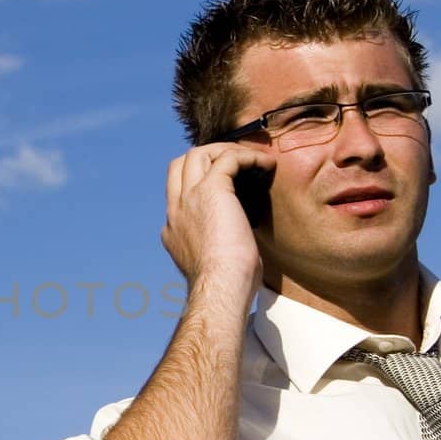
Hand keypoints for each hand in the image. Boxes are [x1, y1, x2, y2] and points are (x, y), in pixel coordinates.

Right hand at [162, 143, 276, 286]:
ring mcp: (189, 198)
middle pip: (181, 164)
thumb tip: (236, 241)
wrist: (221, 287)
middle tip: (239, 163)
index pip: (178, 191)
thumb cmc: (227, 286)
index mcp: (173, 229)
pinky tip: (267, 164)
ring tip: (254, 160)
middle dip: (208, 157)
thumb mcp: (215, 262)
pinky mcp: (210, 190)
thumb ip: (217, 245)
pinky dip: (248, 156)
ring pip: (199, 154)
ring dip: (228, 152)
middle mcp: (176, 209)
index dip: (200, 179)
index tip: (229, 182)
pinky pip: (228, 159)